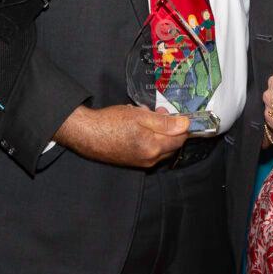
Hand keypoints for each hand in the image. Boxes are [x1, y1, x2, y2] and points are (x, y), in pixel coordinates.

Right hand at [53, 104, 190, 167]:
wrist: (86, 134)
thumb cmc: (111, 122)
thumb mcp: (140, 116)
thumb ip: (165, 122)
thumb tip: (186, 124)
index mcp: (154, 148)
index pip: (180, 139)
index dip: (182, 125)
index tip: (176, 113)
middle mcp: (150, 159)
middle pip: (172, 145)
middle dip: (170, 128)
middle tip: (158, 111)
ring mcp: (141, 163)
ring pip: (160, 147)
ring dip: (159, 132)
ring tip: (144, 116)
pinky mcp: (133, 162)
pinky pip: (149, 150)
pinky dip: (149, 138)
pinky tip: (137, 126)